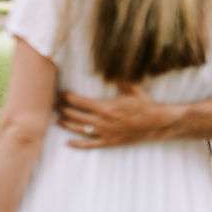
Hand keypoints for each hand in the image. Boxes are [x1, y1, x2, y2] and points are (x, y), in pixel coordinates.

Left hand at [56, 84, 174, 147]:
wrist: (157, 123)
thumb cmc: (144, 104)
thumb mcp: (130, 87)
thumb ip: (117, 77)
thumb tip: (108, 67)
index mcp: (104, 107)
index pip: (78, 102)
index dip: (67, 97)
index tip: (61, 94)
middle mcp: (102, 121)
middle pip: (75, 115)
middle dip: (63, 109)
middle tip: (55, 105)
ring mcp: (105, 133)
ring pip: (79, 130)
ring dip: (66, 124)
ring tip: (57, 119)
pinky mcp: (109, 142)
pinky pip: (90, 145)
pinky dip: (77, 144)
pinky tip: (68, 142)